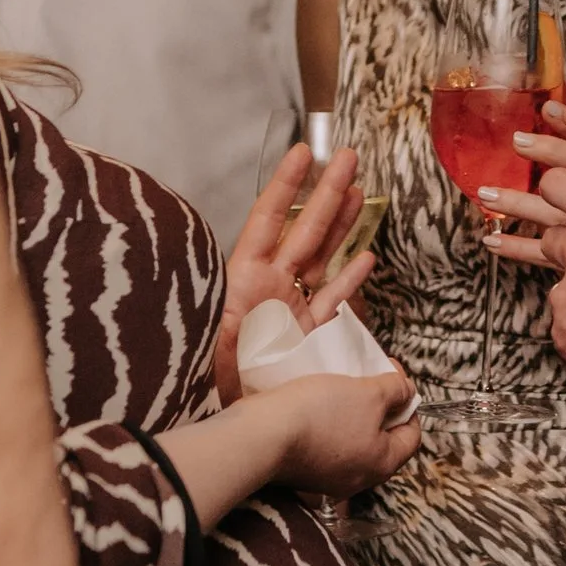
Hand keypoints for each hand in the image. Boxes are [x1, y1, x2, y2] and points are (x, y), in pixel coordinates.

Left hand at [215, 144, 375, 403]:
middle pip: (305, 228)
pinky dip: (349, 280)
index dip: (286, 185)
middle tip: (347, 156)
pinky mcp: (304, 336)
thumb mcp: (200, 321)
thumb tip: (200, 255)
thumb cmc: (199, 368)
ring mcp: (288, 308)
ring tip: (360, 191)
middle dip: (326, 191)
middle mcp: (269, 285)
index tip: (302, 151)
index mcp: (244, 276)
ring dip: (342, 225)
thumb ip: (211, 292)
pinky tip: (365, 257)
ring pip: (322, 257)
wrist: (207, 414)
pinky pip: (332, 303)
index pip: (269, 218)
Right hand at [271, 358, 420, 495]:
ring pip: (353, 442)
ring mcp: (329, 479)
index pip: (412, 436)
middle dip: (380, 408)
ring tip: (344, 388)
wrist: (262, 435)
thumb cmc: (322, 414)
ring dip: (353, 415)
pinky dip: (329, 425)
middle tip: (369, 380)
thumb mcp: (368, 393)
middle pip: (382, 440)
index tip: (395, 377)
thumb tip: (407, 392)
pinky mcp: (303, 472)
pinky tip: (319, 404)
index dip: (409, 402)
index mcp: (382, 465)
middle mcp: (359, 480)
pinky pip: (327, 446)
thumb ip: (396, 390)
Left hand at [478, 135, 565, 406]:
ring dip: (554, 271)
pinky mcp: (563, 332)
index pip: (563, 183)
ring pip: (551, 275)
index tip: (543, 172)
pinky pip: (565, 319)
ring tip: (496, 244)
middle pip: (541, 225)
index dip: (555, 178)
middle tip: (487, 192)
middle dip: (518, 210)